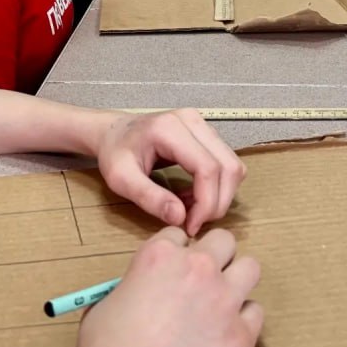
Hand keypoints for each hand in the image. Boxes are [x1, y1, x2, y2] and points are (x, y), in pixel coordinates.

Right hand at [70, 229, 261, 346]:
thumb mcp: (107, 302)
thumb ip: (130, 289)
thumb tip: (135, 297)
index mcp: (160, 255)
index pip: (180, 235)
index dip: (178, 253)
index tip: (175, 270)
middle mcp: (197, 268)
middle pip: (223, 241)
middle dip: (216, 257)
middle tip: (205, 281)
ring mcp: (224, 298)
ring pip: (250, 268)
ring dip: (238, 281)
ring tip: (224, 302)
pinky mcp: (242, 333)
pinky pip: (256, 313)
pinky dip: (244, 320)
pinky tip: (227, 334)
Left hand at [94, 109, 244, 235]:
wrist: (114, 132)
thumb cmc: (115, 153)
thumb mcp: (121, 179)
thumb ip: (149, 198)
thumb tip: (180, 218)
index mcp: (170, 128)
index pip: (207, 168)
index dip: (207, 202)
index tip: (191, 226)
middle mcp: (193, 121)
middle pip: (228, 166)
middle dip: (217, 202)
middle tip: (194, 223)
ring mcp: (202, 124)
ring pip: (233, 166)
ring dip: (220, 195)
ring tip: (191, 209)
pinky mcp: (207, 133)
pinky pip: (226, 163)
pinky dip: (218, 186)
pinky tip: (194, 195)